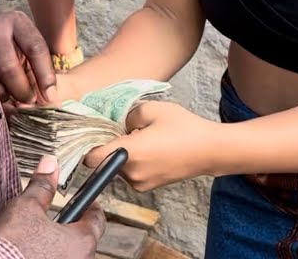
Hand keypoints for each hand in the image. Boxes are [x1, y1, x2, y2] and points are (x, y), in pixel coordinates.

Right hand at [0, 10, 57, 105]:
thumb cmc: (5, 46)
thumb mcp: (23, 47)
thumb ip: (36, 69)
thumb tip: (49, 98)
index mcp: (16, 22)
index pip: (35, 49)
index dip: (45, 75)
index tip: (50, 96)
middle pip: (9, 66)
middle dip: (21, 90)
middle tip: (28, 102)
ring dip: (1, 95)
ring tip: (7, 97)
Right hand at [0, 155, 104, 258]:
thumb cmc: (9, 245)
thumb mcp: (26, 207)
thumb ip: (42, 186)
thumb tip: (50, 163)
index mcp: (82, 241)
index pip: (97, 219)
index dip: (89, 206)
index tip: (84, 201)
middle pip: (84, 238)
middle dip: (72, 226)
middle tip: (58, 217)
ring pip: (70, 253)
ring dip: (60, 244)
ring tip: (40, 236)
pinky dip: (49, 255)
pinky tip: (32, 252)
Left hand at [83, 101, 215, 191]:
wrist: (210, 151)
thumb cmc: (184, 127)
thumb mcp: (153, 109)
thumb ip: (127, 115)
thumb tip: (119, 126)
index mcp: (128, 152)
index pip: (90, 158)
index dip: (88, 146)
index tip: (94, 135)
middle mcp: (130, 172)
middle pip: (105, 160)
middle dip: (113, 146)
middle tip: (132, 132)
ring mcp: (139, 183)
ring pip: (118, 167)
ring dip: (125, 155)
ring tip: (148, 141)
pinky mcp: (147, 187)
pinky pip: (131, 173)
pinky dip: (136, 163)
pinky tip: (155, 152)